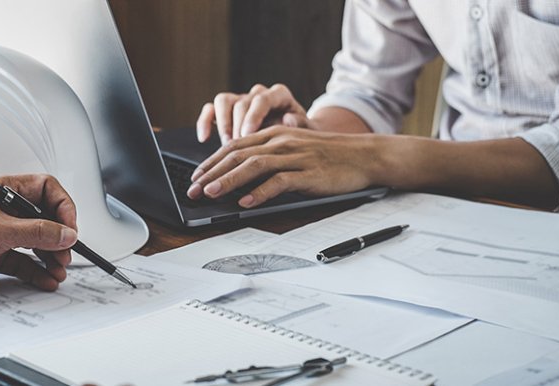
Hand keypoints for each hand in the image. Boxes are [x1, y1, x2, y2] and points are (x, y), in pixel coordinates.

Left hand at [0, 174, 78, 297]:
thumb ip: (36, 232)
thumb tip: (66, 233)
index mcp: (1, 190)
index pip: (45, 189)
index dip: (62, 207)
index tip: (70, 228)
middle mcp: (1, 210)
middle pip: (44, 218)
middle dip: (58, 237)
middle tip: (65, 253)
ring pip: (35, 242)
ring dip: (50, 257)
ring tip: (58, 269)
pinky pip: (24, 262)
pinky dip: (36, 271)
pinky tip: (44, 279)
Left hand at [186, 126, 383, 206]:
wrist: (365, 155)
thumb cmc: (327, 155)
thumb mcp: (294, 148)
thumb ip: (268, 157)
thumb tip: (238, 176)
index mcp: (274, 134)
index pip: (234, 146)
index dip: (211, 161)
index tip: (195, 177)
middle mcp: (281, 142)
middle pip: (238, 155)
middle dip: (212, 173)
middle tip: (193, 190)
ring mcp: (295, 157)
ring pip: (254, 166)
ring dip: (229, 181)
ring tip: (211, 194)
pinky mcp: (309, 173)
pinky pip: (280, 182)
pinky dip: (261, 192)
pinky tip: (247, 202)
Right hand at [197, 84, 310, 143]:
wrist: (296, 142)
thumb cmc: (303, 137)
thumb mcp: (310, 132)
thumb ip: (302, 125)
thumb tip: (289, 119)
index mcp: (279, 96)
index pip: (262, 98)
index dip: (253, 116)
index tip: (248, 135)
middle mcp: (258, 95)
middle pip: (241, 101)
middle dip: (236, 125)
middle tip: (236, 146)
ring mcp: (241, 102)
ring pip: (223, 101)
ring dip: (222, 124)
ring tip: (226, 145)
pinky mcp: (227, 112)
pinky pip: (210, 110)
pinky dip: (205, 122)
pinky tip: (204, 139)